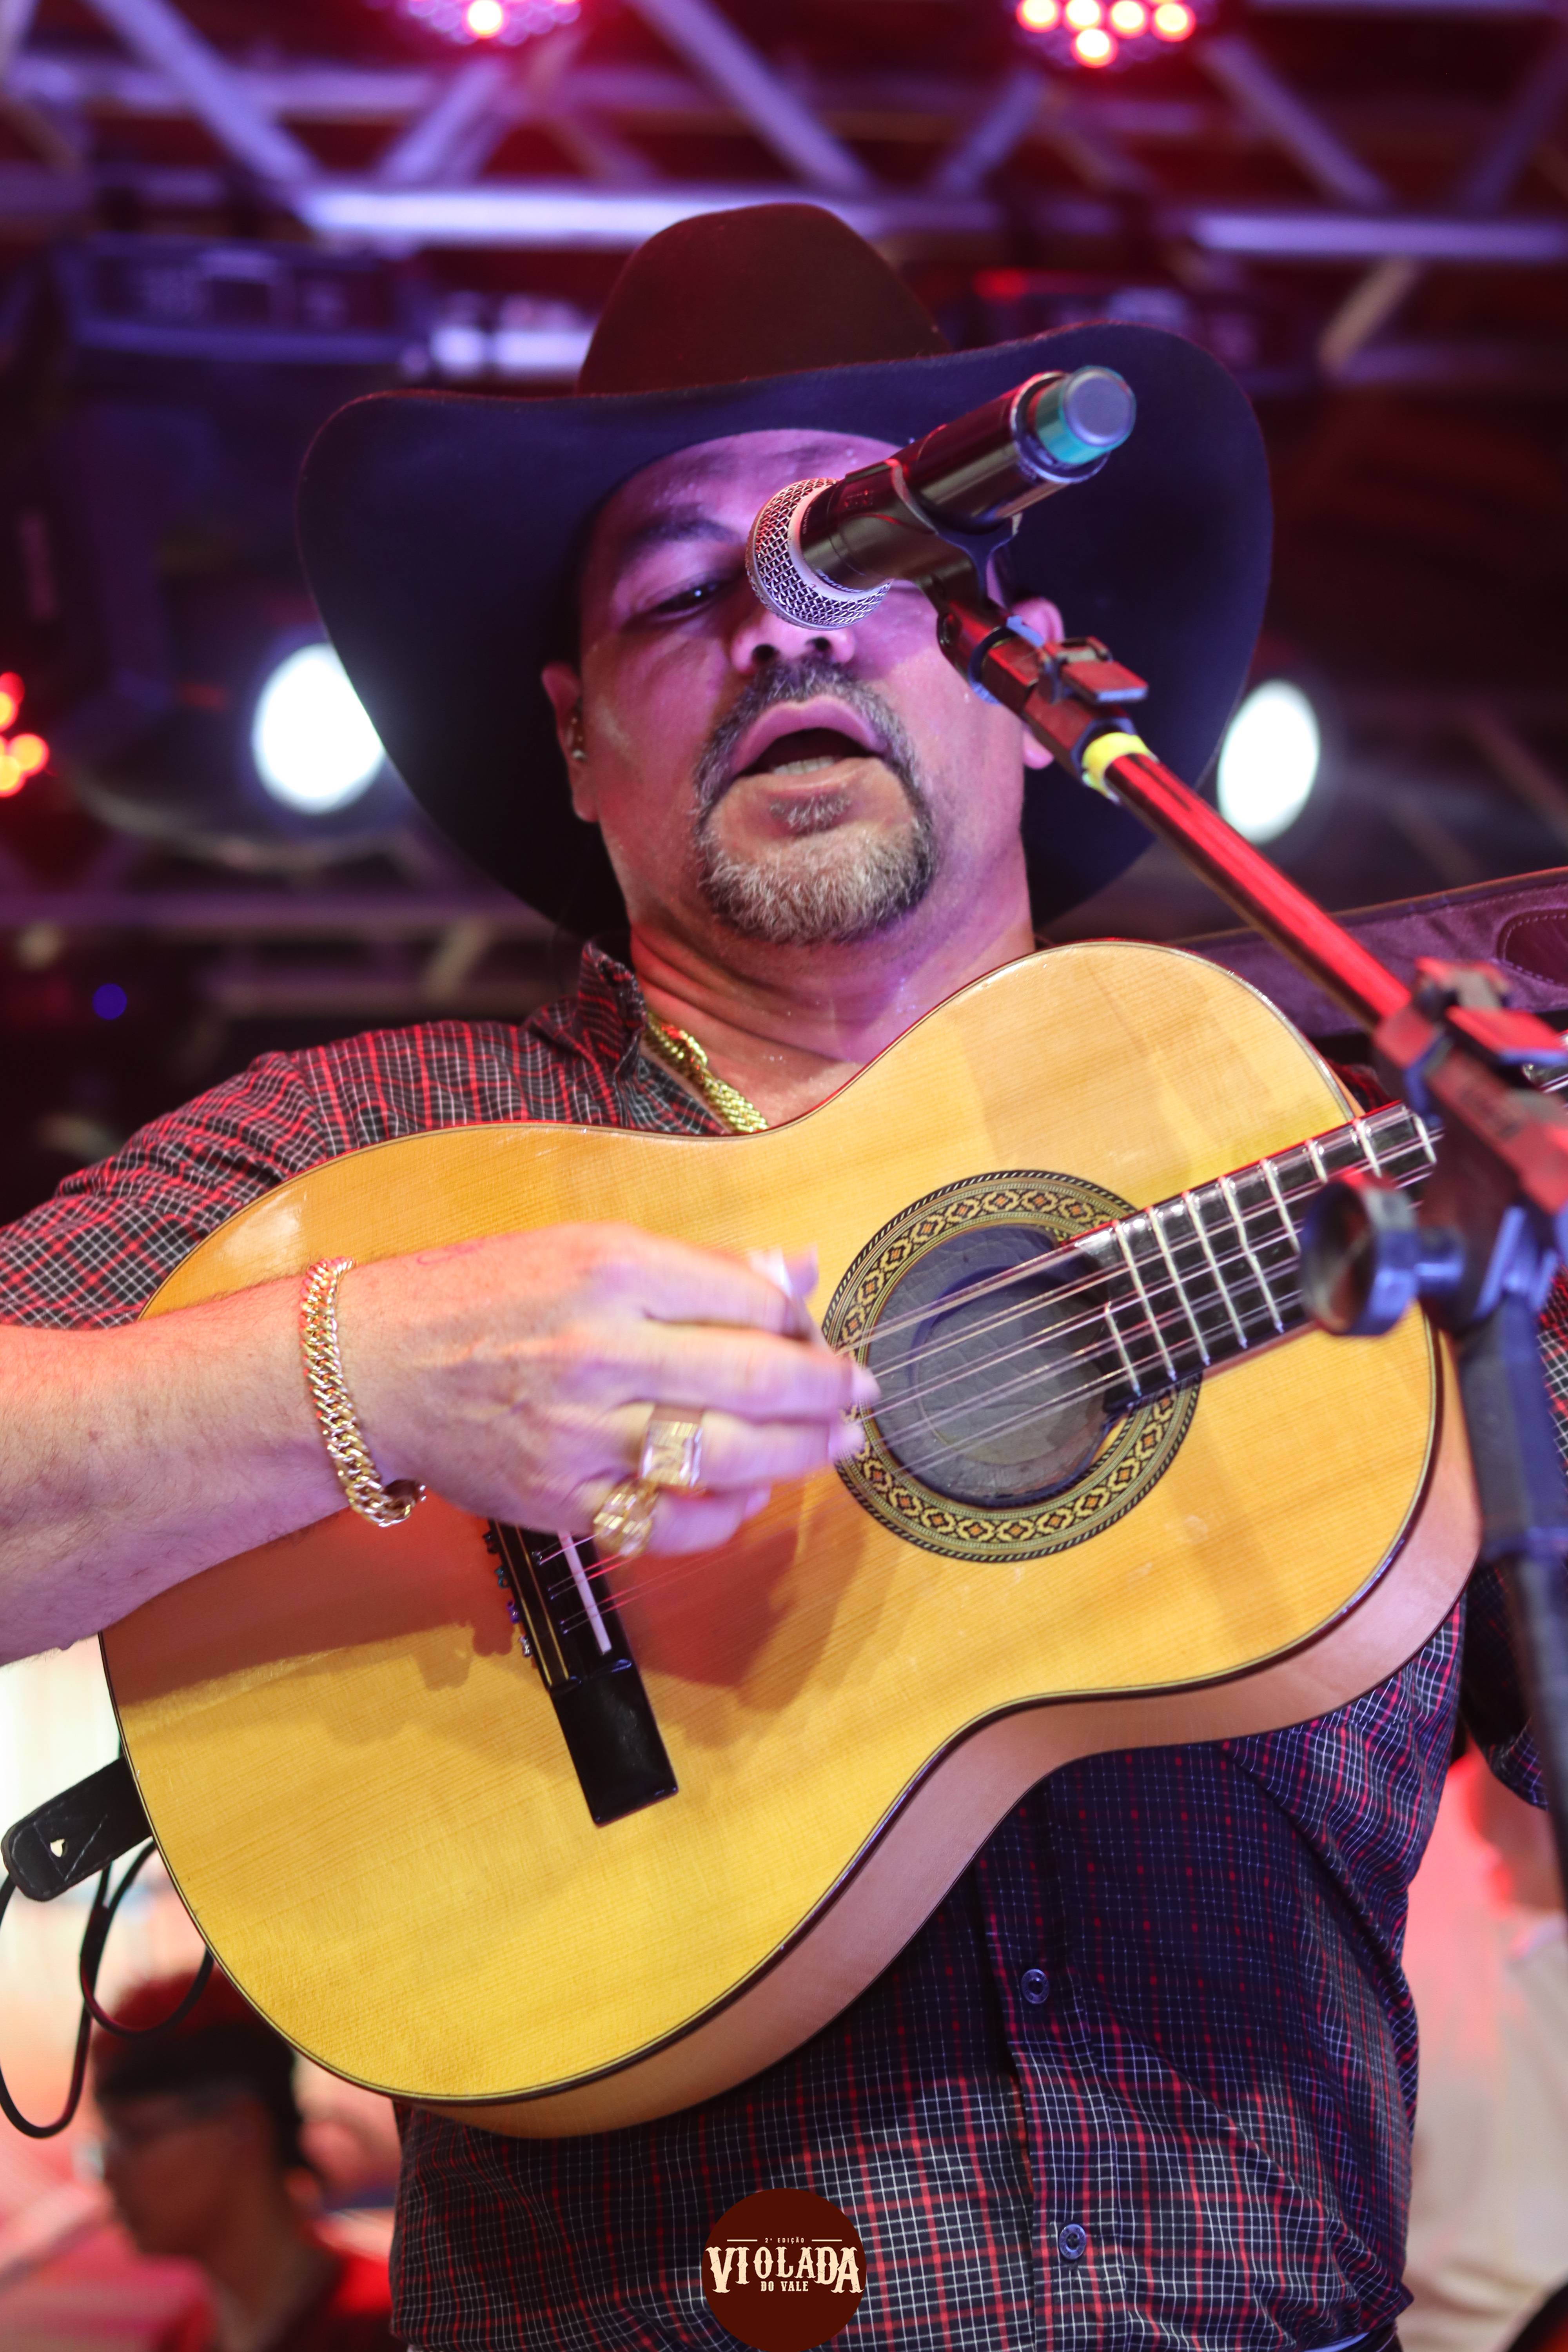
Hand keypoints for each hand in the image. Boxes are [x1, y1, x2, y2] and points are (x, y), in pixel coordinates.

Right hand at [338, 1224, 876, 1551]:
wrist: (372, 1368)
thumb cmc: (479, 1296)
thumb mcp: (583, 1247)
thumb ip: (695, 1267)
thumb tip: (796, 1271)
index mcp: (607, 1272)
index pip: (743, 1297)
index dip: (803, 1321)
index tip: (827, 1335)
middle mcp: (597, 1352)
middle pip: (750, 1379)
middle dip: (825, 1392)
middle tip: (861, 1396)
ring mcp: (578, 1435)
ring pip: (722, 1456)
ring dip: (796, 1454)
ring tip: (833, 1446)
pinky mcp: (560, 1501)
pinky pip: (668, 1524)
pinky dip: (723, 1517)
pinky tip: (751, 1495)